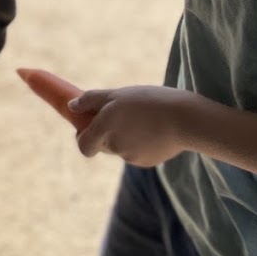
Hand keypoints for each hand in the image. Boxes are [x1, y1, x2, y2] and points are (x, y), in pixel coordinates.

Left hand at [70, 85, 190, 166]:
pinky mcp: (148, 161)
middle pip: (101, 144)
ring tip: (142, 117)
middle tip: (119, 114)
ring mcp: (132, 157)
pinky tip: (153, 129)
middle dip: (105, 132)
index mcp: (104, 128)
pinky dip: (140, 142)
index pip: (83, 145)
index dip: (82, 136)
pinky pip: (136, 151)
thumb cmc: (149, 102)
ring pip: (120, 147)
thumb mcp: (118, 94)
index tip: (89, 123)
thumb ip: (91, 100)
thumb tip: (71, 106)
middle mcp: (115, 146)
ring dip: (124, 134)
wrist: (185, 120)